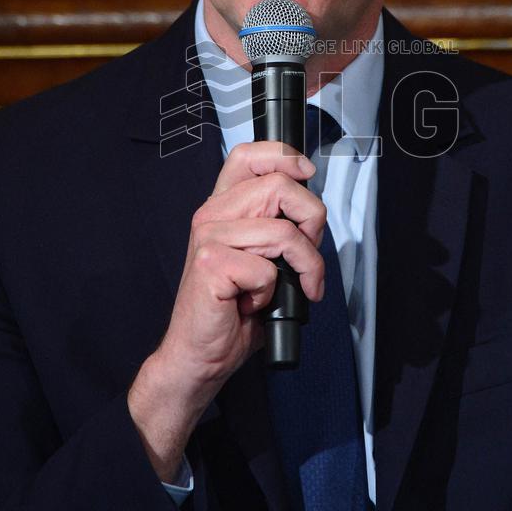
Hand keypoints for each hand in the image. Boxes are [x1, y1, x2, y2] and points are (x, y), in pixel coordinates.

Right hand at [128, 141, 325, 480]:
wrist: (198, 355)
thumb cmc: (230, 311)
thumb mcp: (261, 258)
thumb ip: (276, 227)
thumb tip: (311, 212)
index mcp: (222, 207)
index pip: (248, 156)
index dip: (283, 156)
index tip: (306, 173)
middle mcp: (211, 215)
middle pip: (280, 188)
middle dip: (313, 223)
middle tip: (309, 258)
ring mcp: (208, 238)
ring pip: (282, 232)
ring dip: (304, 268)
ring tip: (293, 288)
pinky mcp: (210, 265)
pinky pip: (268, 270)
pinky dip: (273, 294)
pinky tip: (253, 304)